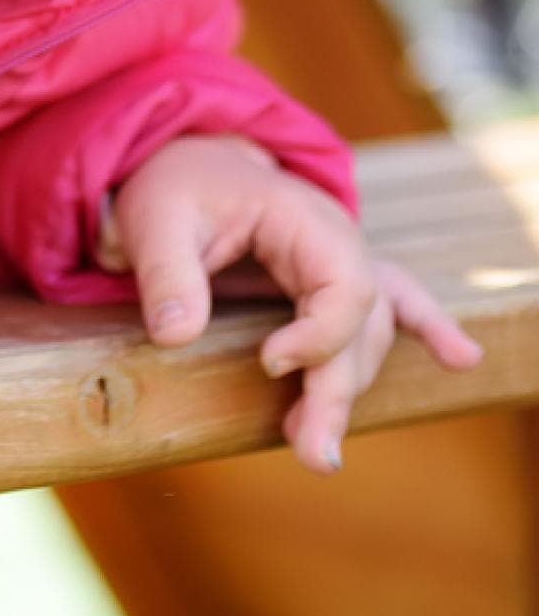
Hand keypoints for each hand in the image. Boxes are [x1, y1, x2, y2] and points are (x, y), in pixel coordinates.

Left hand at [105, 135, 482, 472]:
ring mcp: (343, 258)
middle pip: (359, 326)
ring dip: (347, 391)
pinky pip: (398, 298)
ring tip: (317, 451)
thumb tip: (174, 335)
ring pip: (366, 335)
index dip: (318, 336)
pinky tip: (459, 359)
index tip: (268, 363)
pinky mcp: (335, 276)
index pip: (344, 287)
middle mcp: (336, 240)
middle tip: (314, 455)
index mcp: (301, 218)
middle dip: (337, 391)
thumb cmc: (175, 187)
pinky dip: (429, 326)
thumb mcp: (155, 219)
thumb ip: (166, 274)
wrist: (184, 160)